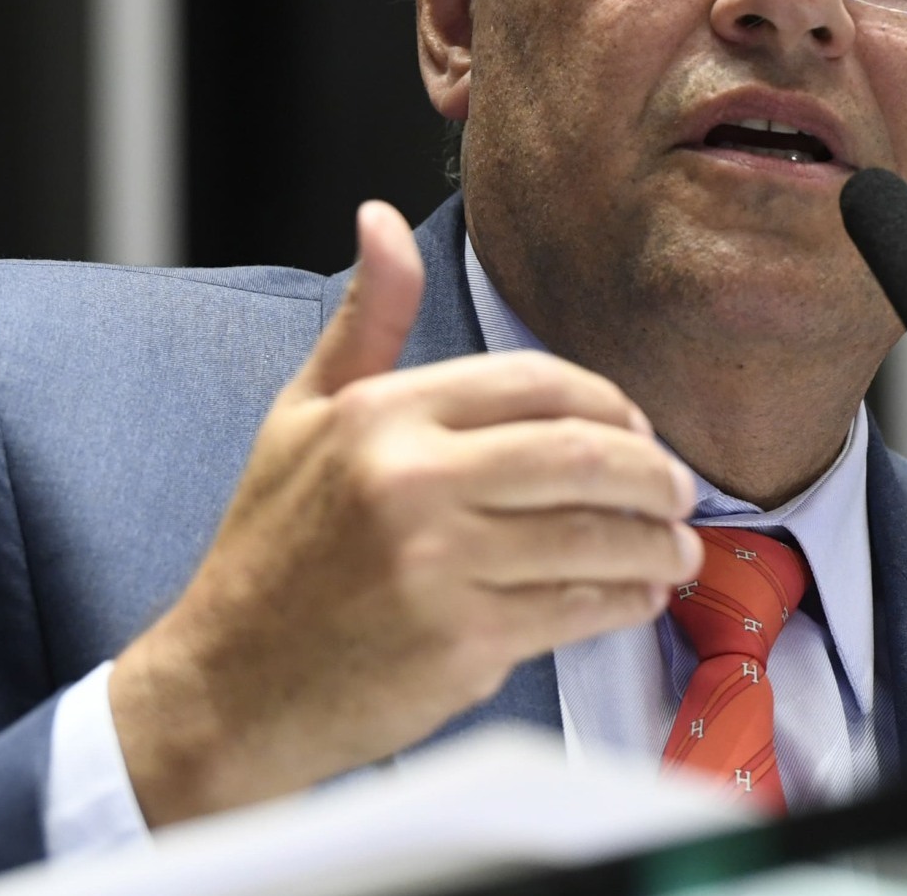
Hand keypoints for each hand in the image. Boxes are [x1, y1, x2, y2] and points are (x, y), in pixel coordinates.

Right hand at [109, 201, 700, 824]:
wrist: (228, 687)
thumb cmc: (271, 551)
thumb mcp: (302, 416)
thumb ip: (366, 319)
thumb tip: (381, 219)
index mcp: (382, 415)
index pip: (536, 382)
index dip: (606, 402)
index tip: (635, 428)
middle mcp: (412, 481)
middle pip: (582, 455)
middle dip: (653, 474)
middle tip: (678, 490)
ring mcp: (440, 566)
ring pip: (594, 537)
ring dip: (656, 544)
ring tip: (675, 548)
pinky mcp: (463, 643)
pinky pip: (577, 609)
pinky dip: (624, 601)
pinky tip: (637, 596)